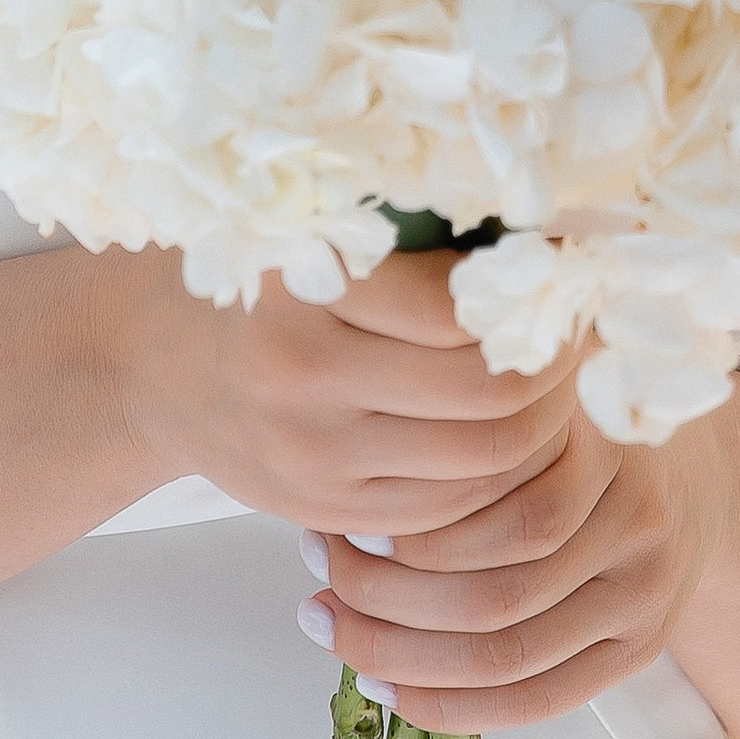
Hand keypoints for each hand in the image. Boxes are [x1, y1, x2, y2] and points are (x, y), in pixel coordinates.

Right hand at [98, 246, 579, 541]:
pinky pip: (453, 506)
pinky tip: (511, 431)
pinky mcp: (327, 508)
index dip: (535, 293)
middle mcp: (301, 374)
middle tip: (581, 333)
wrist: (158, 368)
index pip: (462, 308)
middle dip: (559, 367)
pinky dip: (500, 474)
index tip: (567, 270)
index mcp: (303, 285)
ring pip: (485, 460)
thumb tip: (553, 235)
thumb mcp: (315, 230)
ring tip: (561, 381)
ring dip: (547, 424)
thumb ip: (411, 231)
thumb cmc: (267, 278)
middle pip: (490, 394)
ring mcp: (313, 455)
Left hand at [300, 401, 737, 733]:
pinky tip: (386, 688)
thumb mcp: (540, 397)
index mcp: (604, 445)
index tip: (332, 515)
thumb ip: (469, 423)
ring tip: (329, 626)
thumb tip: (337, 473)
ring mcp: (646, 594)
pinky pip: (535, 700)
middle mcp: (636, 522)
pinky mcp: (641, 648)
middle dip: (383, 594)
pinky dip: (450, 705)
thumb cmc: (581, 432)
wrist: (699, 478)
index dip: (403, 526)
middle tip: (314, 574)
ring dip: (400, 652)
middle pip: (495, 589)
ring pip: (505, 653)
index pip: (494, 508)